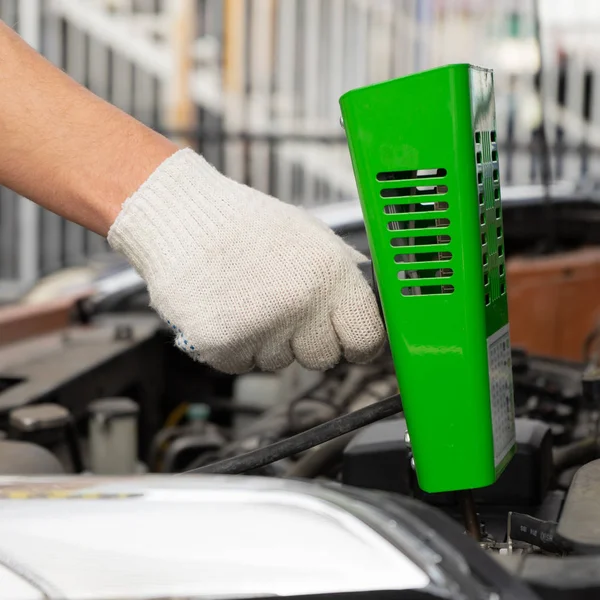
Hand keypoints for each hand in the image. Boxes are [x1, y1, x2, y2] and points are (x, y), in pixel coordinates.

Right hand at [108, 149, 384, 373]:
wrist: (183, 218)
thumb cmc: (246, 226)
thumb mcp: (311, 236)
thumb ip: (342, 278)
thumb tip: (366, 312)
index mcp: (330, 274)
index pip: (366, 338)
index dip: (359, 345)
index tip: (350, 345)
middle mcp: (301, 304)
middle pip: (323, 359)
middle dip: (308, 342)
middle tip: (283, 310)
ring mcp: (261, 328)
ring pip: (280, 363)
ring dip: (267, 341)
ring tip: (246, 299)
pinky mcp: (222, 345)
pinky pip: (242, 366)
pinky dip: (234, 346)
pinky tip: (225, 310)